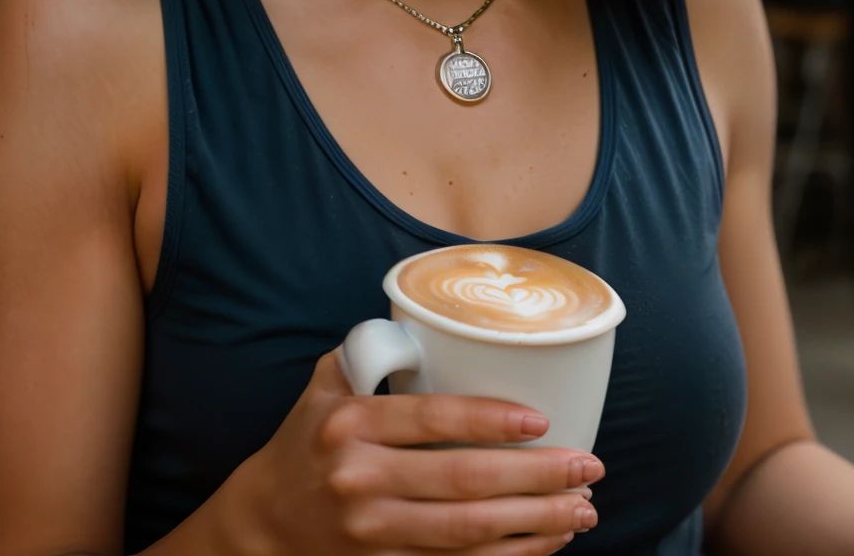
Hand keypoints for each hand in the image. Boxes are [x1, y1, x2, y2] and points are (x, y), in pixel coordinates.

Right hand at [219, 348, 603, 555]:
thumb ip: (372, 351)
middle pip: (462, 482)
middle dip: (535, 476)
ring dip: (535, 523)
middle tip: (588, 466)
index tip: (541, 420)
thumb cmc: (307, 438)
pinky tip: (549, 543)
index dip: (489, 421)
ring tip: (583, 508)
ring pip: (468, 533)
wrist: (265, 519)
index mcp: (351, 423)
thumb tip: (431, 321)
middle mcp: (361, 479)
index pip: (431, 420)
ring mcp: (373, 531)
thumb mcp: (325, 383)